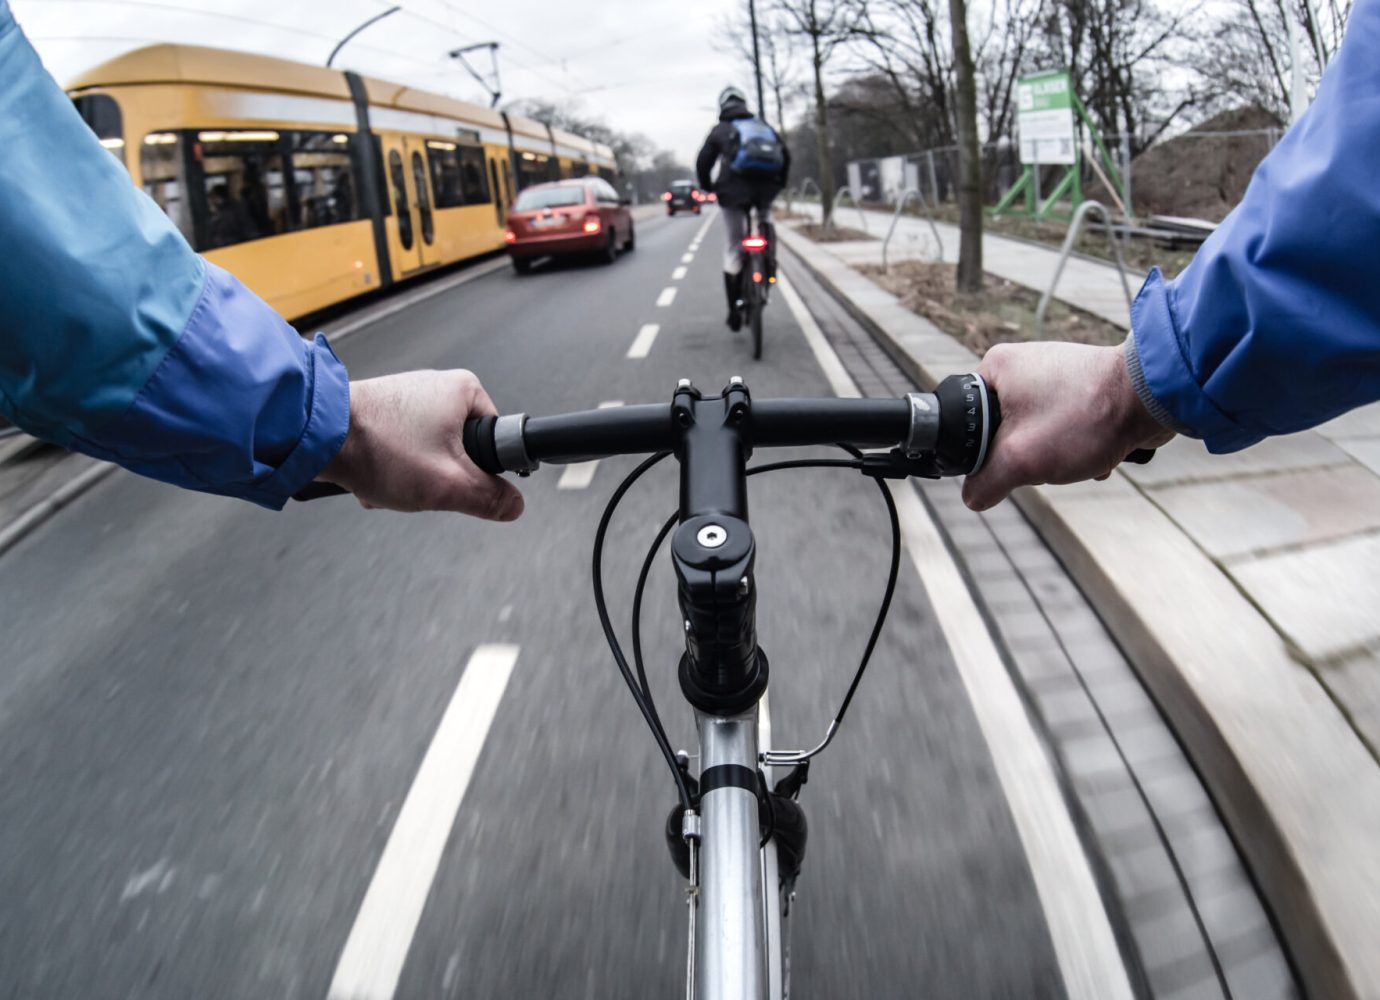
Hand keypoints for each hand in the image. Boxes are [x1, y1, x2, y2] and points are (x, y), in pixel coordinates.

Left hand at [318, 369, 523, 519]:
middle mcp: (437, 386)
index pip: (496, 441)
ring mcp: (406, 397)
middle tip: (418, 483)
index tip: (457, 480)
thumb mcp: (449, 485)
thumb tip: (514, 506)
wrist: (315, 434)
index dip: (481, 471)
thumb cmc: (381, 448)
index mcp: (465, 390)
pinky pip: (400, 449)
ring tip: (389, 478)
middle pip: (459, 452)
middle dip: (438, 478)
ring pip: (426, 455)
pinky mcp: (381, 411)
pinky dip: (389, 468)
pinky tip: (372, 473)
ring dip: (409, 478)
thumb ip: (490, 498)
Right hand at [962, 341, 1174, 511]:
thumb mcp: (1019, 460)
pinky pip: (1066, 426)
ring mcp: (1055, 373)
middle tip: (1048, 456)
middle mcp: (1022, 364)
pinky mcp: (1083, 386)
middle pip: (1003, 432)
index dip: (983, 453)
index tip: (1008, 463)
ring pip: (1037, 434)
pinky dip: (1079, 444)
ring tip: (1079, 450)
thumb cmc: (1085, 418)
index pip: (966, 423)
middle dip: (1028, 456)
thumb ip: (986, 482)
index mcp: (996, 368)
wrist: (1155, 397)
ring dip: (1057, 455)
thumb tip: (973, 497)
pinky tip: (1098, 448)